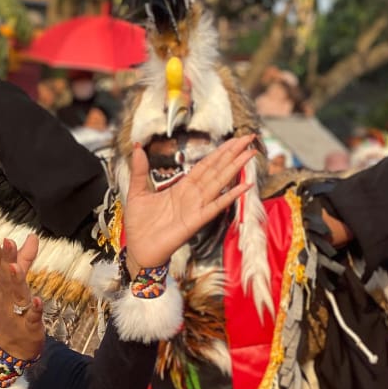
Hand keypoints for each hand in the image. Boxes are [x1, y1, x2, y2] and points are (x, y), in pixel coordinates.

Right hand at [0, 236, 44, 360]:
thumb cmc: (11, 312)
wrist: (6, 350)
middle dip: (5, 260)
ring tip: (15, 267)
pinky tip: (38, 301)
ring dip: (16, 281)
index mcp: (3, 288)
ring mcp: (17, 314)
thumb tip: (32, 236)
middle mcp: (7, 299)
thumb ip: (24, 260)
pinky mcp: (30, 328)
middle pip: (6, 278)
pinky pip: (32, 318)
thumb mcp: (15, 284)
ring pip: (17, 296)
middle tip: (6, 242)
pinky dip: (35, 310)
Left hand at [123, 135, 257, 273]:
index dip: (219, 152)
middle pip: (217, 170)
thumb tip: (137, 147)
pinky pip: (216, 206)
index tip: (234, 139)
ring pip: (219, 183)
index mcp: (181, 188)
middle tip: (249, 138)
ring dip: (235, 168)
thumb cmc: (139, 225)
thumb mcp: (137, 192)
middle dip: (232, 153)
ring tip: (250, 154)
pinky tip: (244, 186)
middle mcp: (192, 196)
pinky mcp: (196, 221)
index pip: (205, 165)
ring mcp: (196, 208)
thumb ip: (140, 170)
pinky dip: (230, 196)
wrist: (138, 250)